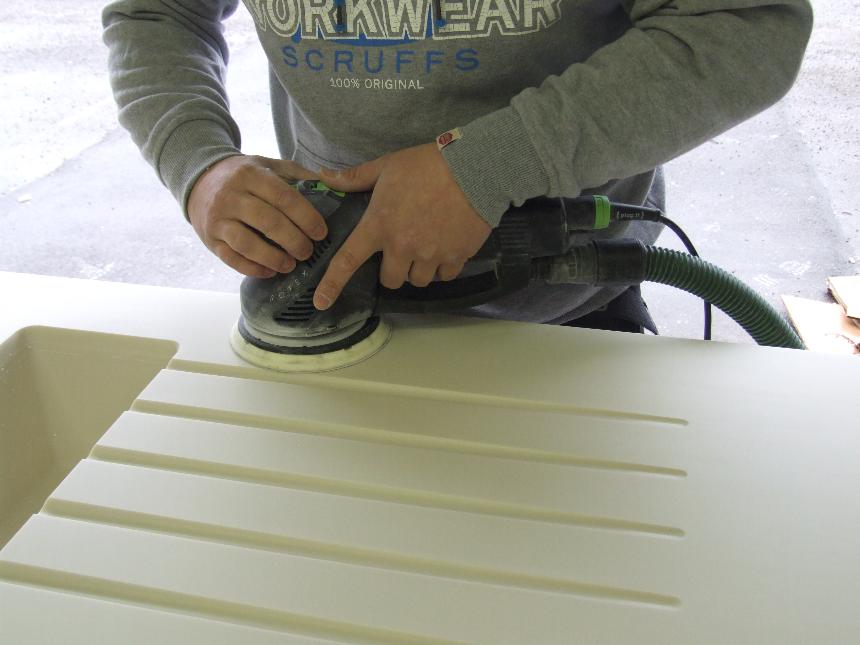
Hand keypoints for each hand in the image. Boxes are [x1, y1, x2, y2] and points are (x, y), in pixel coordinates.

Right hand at [188, 154, 327, 277]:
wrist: (200, 180)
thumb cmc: (244, 176)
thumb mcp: (268, 166)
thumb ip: (297, 175)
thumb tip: (332, 186)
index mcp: (251, 175)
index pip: (283, 197)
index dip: (305, 217)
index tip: (321, 233)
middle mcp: (232, 196)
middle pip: (268, 222)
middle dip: (293, 241)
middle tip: (308, 252)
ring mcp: (218, 219)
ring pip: (247, 243)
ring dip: (273, 258)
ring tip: (290, 265)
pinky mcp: (210, 239)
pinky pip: (231, 258)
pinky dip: (252, 268)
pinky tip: (269, 272)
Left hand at [314, 143, 491, 309]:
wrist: (475, 168)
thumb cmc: (427, 165)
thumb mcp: (387, 166)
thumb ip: (355, 177)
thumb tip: (324, 175)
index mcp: (379, 225)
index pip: (348, 261)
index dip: (332, 284)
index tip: (320, 303)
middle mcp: (402, 247)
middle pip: (389, 280)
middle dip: (393, 269)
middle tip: (401, 249)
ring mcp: (431, 255)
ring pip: (417, 280)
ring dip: (418, 269)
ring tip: (425, 246)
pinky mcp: (456, 256)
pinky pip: (444, 275)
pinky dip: (443, 267)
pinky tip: (445, 247)